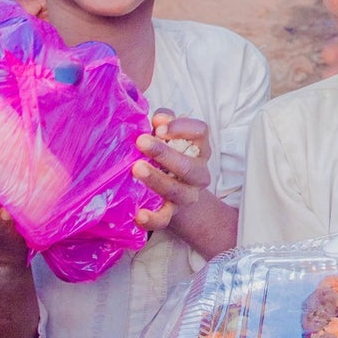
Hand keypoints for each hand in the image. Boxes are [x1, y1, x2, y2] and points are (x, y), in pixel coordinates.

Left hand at [133, 111, 210, 231]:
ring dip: (157, 180)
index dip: (181, 128)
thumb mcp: (168, 137)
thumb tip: (158, 118)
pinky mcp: (171, 213)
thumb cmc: (168, 157)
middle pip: (189, 166)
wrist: (177, 196)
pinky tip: (140, 214)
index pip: (200, 132)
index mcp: (199, 149)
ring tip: (136, 169)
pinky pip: (164, 218)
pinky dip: (153, 218)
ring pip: (176, 190)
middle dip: (165, 154)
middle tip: (141, 142)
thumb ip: (164, 123)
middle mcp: (198, 173)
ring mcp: (186, 195)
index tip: (159, 127)